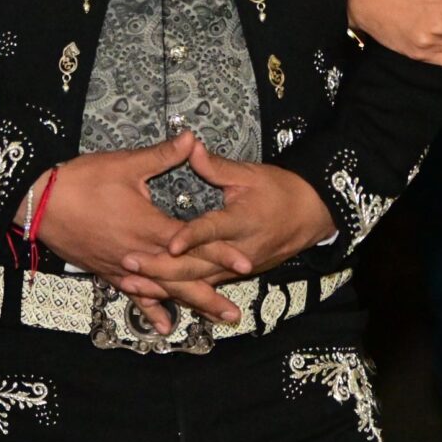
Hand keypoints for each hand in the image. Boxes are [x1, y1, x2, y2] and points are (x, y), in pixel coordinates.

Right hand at [33, 133, 236, 333]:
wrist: (40, 204)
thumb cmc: (82, 181)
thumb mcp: (126, 164)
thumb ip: (162, 155)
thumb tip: (192, 137)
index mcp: (149, 227)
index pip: (192, 243)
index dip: (220, 251)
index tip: (245, 262)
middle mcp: (139, 254)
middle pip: (182, 278)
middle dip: (210, 295)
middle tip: (234, 313)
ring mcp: (124, 267)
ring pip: (163, 290)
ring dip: (190, 304)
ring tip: (214, 318)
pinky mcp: (109, 271)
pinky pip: (135, 295)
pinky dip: (151, 310)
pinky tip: (166, 327)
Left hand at [142, 140, 337, 298]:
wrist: (312, 216)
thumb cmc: (282, 192)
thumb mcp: (252, 174)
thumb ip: (217, 166)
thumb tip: (190, 146)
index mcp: (242, 222)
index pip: (212, 231)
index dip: (191, 237)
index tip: (169, 243)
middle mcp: (238, 251)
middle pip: (197, 266)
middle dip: (161, 268)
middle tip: (129, 263)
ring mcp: (237, 268)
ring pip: (197, 283)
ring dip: (164, 285)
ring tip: (132, 283)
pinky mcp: (235, 276)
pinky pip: (203, 287)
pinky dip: (178, 292)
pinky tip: (154, 295)